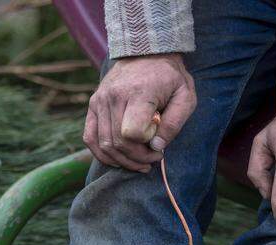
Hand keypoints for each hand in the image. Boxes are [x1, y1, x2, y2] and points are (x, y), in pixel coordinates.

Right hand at [84, 54, 196, 171]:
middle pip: (118, 143)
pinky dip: (102, 154)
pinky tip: (118, 159)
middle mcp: (114, 96)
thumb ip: (174, 123)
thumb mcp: (185, 96)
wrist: (147, 51)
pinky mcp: (93, 104)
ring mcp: (100, 100)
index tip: (158, 145)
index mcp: (139, 93)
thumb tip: (156, 147)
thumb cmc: (170, 77)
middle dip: (136, 159)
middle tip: (152, 159)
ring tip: (138, 162)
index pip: (131, 133)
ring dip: (122, 160)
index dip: (145, 146)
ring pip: (104, 144)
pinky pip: (90, 138)